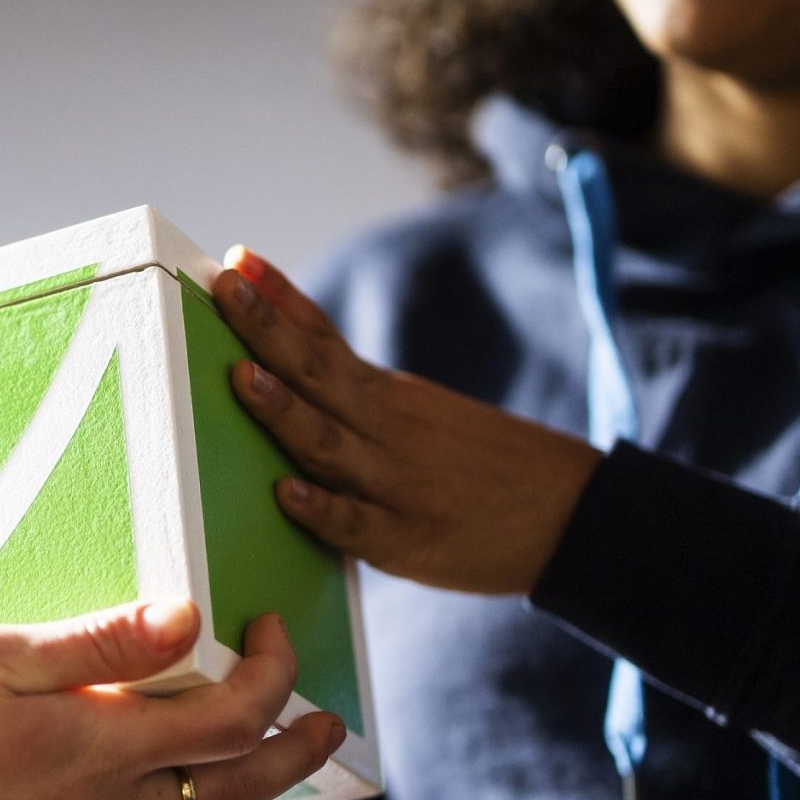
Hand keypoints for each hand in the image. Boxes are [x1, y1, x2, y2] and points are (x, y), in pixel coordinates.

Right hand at [0, 601, 345, 799]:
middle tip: (328, 721)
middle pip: (241, 786)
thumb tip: (187, 616)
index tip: (269, 630)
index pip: (236, 713)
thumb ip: (98, 642)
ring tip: (254, 769)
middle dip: (297, 748)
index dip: (274, 670)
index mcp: (110, 745)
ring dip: (240, 796)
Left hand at [211, 246, 603, 595]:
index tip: (237, 258)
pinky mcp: (405, 540)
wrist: (574, 515)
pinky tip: (287, 493)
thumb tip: (291, 367)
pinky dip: (321, 509)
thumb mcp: (421, 415)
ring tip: (242, 375)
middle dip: (265, 329)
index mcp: (385, 396)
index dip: (279, 299)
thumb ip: (356, 398)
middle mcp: (385, 429)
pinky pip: (354, 524)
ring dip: (283, 410)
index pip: (323, 337)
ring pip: (325, 443)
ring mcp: (393, 484)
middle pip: (315, 373)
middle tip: (225, 287)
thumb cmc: (483, 466)